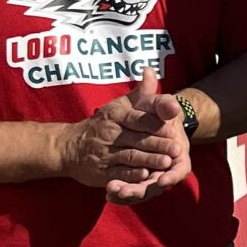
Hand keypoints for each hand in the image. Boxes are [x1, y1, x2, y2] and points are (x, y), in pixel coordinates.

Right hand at [56, 70, 189, 203]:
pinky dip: (132, 174)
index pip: (138, 118)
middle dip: (158, 144)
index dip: (156, 124)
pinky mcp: (101, 172)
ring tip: (167, 163)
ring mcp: (104, 153)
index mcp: (115, 115)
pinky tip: (146, 175)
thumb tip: (150, 71)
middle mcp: (109, 133)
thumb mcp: (118, 105)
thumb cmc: (102, 124)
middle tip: (177, 149)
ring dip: (149, 160)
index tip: (173, 127)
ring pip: (130, 156)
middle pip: (137, 139)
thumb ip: (139, 93)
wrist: (69, 147)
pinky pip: (118, 173)